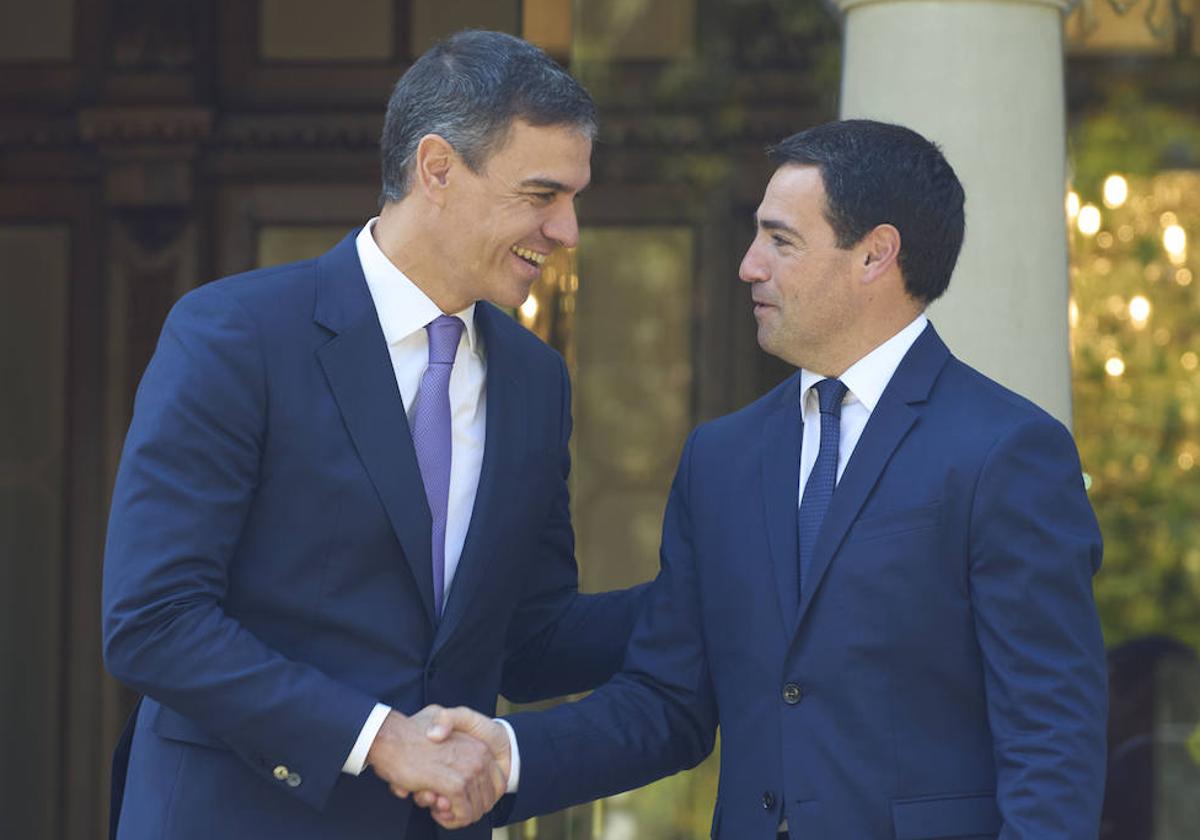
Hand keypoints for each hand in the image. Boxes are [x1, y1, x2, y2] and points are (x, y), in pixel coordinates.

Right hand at [366, 707, 504, 826]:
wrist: (390, 736)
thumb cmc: (411, 733)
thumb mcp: (439, 724)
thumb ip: (455, 743)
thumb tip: (459, 766)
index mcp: (479, 745)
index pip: (498, 783)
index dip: (479, 797)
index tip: (459, 798)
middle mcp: (479, 756)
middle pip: (486, 799)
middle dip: (467, 809)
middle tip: (444, 805)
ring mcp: (469, 770)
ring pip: (475, 809)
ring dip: (456, 816)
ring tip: (438, 808)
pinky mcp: (454, 784)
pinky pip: (463, 813)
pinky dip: (452, 819)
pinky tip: (437, 812)